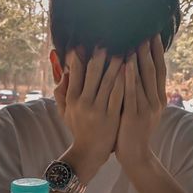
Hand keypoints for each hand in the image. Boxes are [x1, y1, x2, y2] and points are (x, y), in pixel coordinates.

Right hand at [54, 47, 124, 168]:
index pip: (75, 73)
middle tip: (107, 41)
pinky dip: (124, 80)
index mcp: (72, 99)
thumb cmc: (78, 128)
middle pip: (92, 73)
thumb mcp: (64, 112)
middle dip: (99, 56)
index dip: (79, 57)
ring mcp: (98, 110)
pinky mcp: (111, 116)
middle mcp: (83, 103)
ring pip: (108, 82)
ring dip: (115, 64)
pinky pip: (118, 95)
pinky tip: (130, 69)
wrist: (89, 152)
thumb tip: (64, 71)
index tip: (83, 43)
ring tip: (123, 50)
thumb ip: (62, 92)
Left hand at [115, 34, 166, 169]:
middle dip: (149, 51)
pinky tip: (127, 64)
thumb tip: (134, 71)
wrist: (135, 154)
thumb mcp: (141, 110)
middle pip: (153, 71)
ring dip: (140, 59)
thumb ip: (140, 92)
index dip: (157, 52)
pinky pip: (133, 93)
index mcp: (158, 99)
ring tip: (135, 42)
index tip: (153, 35)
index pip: (159, 70)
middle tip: (145, 32)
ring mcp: (147, 108)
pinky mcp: (136, 116)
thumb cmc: (133, 130)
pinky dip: (130, 78)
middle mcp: (155, 101)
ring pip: (144, 79)